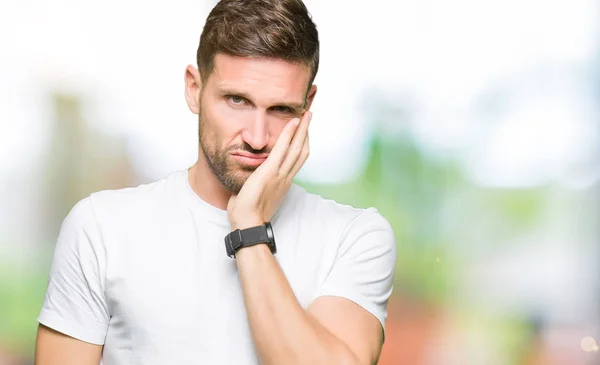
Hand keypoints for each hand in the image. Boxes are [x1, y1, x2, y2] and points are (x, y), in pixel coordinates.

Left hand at [227, 111, 311, 229]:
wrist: (247, 223)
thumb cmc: (247, 214)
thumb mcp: (254, 195)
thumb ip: (256, 184)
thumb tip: (248, 178)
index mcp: (283, 183)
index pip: (296, 160)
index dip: (301, 144)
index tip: (303, 132)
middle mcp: (285, 177)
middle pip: (302, 151)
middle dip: (306, 133)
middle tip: (309, 117)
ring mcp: (280, 174)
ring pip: (297, 148)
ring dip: (302, 129)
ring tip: (306, 115)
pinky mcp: (270, 172)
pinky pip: (282, 149)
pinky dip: (289, 135)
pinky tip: (292, 123)